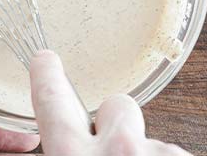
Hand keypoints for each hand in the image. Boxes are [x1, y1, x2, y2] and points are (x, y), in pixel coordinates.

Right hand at [29, 50, 190, 154]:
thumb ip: (63, 154)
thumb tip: (63, 144)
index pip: (52, 103)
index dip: (48, 78)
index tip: (46, 60)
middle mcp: (119, 150)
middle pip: (117, 106)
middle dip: (117, 121)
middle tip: (115, 151)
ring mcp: (160, 153)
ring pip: (152, 140)